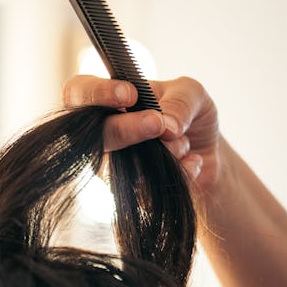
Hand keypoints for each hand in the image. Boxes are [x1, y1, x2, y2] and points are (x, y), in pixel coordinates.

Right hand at [61, 75, 220, 190]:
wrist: (208, 154)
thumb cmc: (189, 115)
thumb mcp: (193, 93)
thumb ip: (180, 101)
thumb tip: (167, 125)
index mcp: (108, 100)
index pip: (78, 93)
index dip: (96, 93)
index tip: (129, 94)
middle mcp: (103, 134)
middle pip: (96, 135)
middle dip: (126, 129)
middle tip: (157, 124)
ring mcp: (113, 167)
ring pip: (125, 165)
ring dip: (167, 150)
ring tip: (185, 141)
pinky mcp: (131, 193)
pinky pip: (150, 187)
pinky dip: (181, 170)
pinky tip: (192, 161)